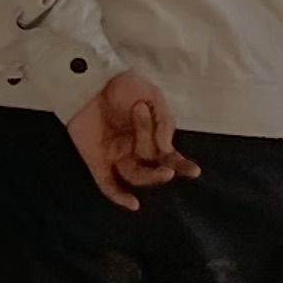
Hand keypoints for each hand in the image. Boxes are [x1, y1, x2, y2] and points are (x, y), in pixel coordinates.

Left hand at [64, 73, 197, 212]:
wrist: (88, 79)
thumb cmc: (122, 84)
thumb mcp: (151, 95)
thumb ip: (163, 121)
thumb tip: (167, 148)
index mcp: (152, 135)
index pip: (170, 157)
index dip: (183, 166)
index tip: (193, 171)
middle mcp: (136, 150)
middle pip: (154, 169)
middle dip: (162, 169)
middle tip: (169, 166)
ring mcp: (117, 157)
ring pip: (136, 176)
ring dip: (147, 173)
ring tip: (146, 148)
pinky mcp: (97, 161)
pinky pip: (108, 184)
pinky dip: (119, 196)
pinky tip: (133, 204)